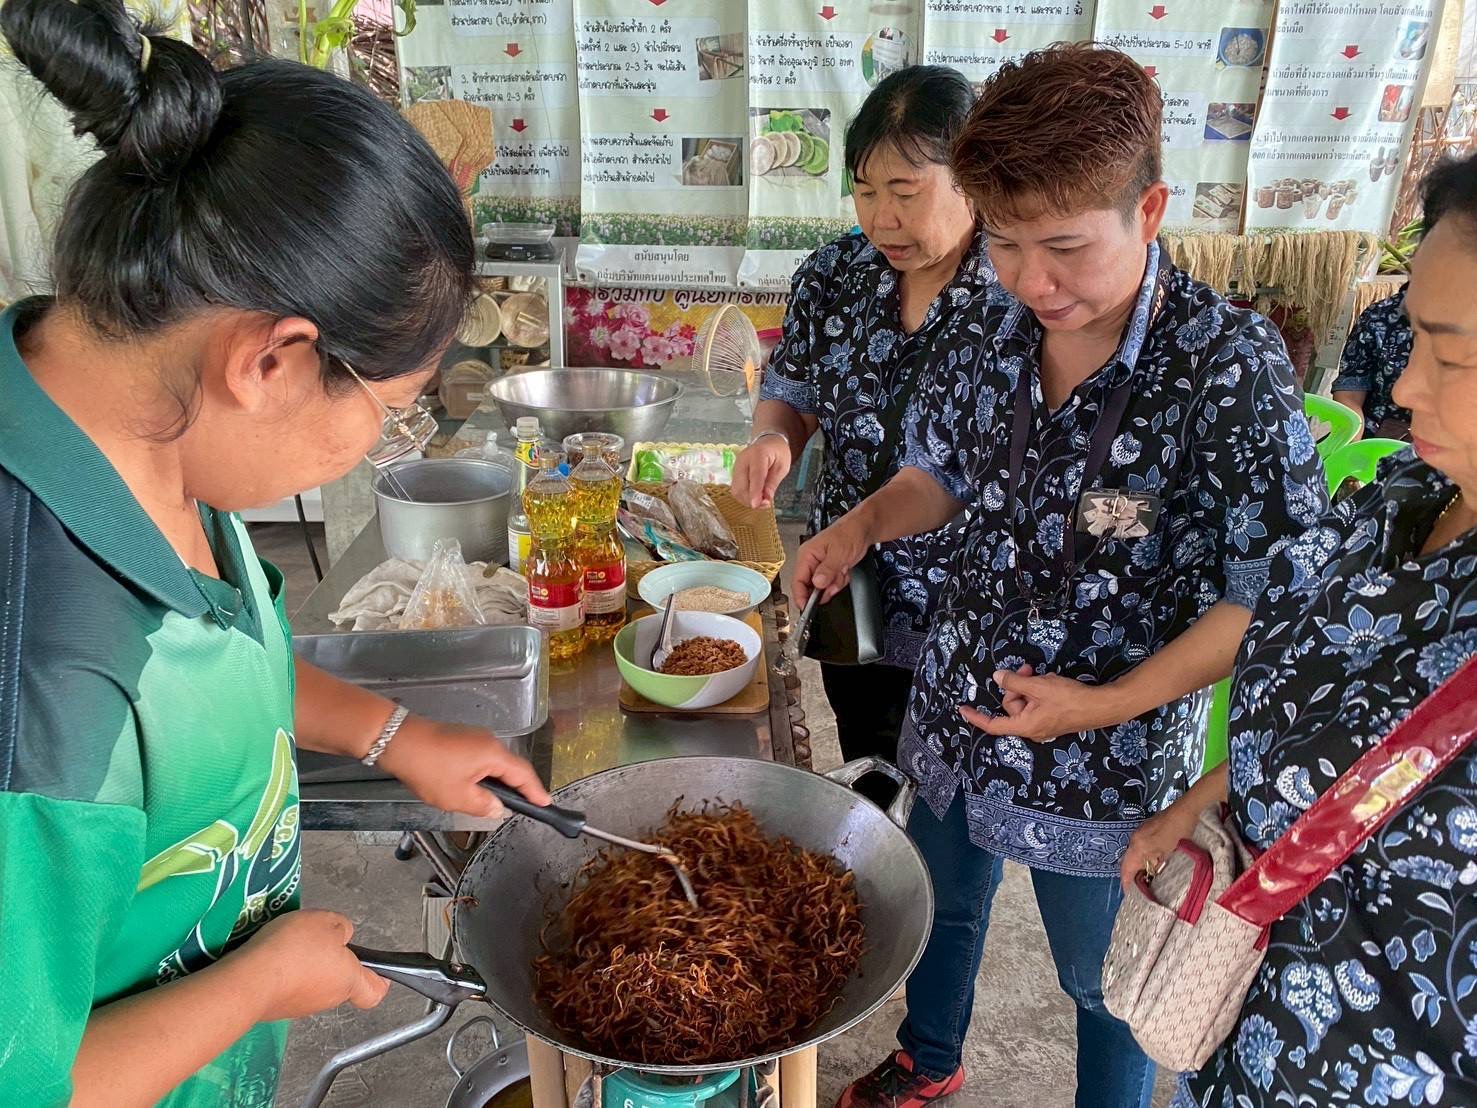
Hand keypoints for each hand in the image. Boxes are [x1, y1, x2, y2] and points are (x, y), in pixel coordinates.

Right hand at [236, 911, 388, 1020]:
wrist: (249, 980)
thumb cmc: (295, 948)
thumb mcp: (325, 922)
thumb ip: (341, 928)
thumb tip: (342, 938)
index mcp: (348, 980)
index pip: (374, 992)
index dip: (378, 980)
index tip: (373, 967)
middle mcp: (328, 999)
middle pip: (340, 984)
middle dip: (333, 962)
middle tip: (318, 940)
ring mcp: (300, 1008)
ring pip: (313, 985)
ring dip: (305, 967)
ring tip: (290, 945)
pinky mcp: (276, 1009)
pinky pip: (288, 989)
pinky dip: (284, 974)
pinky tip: (272, 957)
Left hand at [377, 718, 551, 817]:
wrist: (398, 740)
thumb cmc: (430, 770)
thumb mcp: (457, 796)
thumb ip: (483, 805)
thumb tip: (499, 808)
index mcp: (494, 754)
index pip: (524, 775)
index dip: (536, 791)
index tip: (546, 805)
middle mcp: (490, 741)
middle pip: (511, 767)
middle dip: (519, 787)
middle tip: (527, 807)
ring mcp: (474, 737)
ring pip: (495, 763)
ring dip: (499, 781)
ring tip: (500, 801)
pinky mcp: (460, 738)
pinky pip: (482, 758)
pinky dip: (485, 774)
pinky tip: (476, 787)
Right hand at [731, 435, 791, 508]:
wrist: (768, 441)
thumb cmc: (778, 452)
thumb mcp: (782, 467)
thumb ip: (773, 483)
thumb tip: (766, 499)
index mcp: (758, 454)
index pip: (754, 476)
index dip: (754, 492)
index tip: (756, 505)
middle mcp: (742, 460)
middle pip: (741, 486)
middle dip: (751, 499)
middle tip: (765, 504)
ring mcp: (736, 466)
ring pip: (736, 490)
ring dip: (747, 500)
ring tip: (761, 500)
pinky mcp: (734, 473)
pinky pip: (736, 489)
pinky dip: (745, 497)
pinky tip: (755, 497)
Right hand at [793, 516, 872, 606]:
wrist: (864, 528)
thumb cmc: (850, 533)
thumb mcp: (839, 553)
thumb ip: (827, 569)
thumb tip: (817, 584)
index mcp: (806, 555)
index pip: (797, 581)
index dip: (801, 597)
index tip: (807, 609)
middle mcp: (810, 562)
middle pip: (809, 587)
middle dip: (825, 588)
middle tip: (837, 579)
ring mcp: (820, 566)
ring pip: (822, 588)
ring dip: (835, 583)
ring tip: (843, 569)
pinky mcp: (829, 569)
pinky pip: (831, 584)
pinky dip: (840, 581)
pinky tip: (845, 570)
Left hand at [958, 667, 1125, 742]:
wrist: (1101, 706)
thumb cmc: (1069, 699)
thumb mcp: (1038, 686)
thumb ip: (1015, 681)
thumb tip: (997, 678)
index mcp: (1025, 725)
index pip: (993, 724)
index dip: (976, 717)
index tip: (962, 709)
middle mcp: (1032, 729)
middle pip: (1011, 705)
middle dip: (1018, 686)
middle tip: (1028, 670)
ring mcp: (1043, 724)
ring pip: (1026, 701)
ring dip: (1032, 685)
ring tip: (1047, 677)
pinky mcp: (1053, 718)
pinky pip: (1038, 702)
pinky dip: (1041, 690)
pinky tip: (1053, 682)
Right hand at [1119, 796, 1204, 893]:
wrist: (1185, 810)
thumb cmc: (1179, 833)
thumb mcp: (1168, 853)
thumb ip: (1155, 865)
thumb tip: (1148, 876)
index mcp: (1138, 846)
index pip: (1126, 868)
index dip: (1126, 882)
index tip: (1129, 895)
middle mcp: (1135, 839)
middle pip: (1127, 862)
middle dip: (1130, 876)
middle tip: (1137, 890)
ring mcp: (1140, 833)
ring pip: (1133, 855)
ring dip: (1137, 867)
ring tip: (1145, 880)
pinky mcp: (1146, 830)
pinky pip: (1139, 848)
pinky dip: (1142, 858)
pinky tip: (1151, 864)